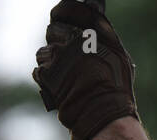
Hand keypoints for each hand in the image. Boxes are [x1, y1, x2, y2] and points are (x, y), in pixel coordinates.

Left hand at [33, 0, 137, 139]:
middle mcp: (76, 36)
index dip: (64, 11)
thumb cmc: (115, 86)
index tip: (63, 15)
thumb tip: (93, 8)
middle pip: (53, 28)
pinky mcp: (46, 71)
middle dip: (57, 40)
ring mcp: (59, 53)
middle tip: (65, 54)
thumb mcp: (117, 53)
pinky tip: (58, 86)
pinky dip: (46, 78)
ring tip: (64, 76)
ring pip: (44, 50)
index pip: (71, 7)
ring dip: (50, 61)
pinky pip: (39, 69)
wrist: (102, 111)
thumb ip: (102, 31)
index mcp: (94, 28)